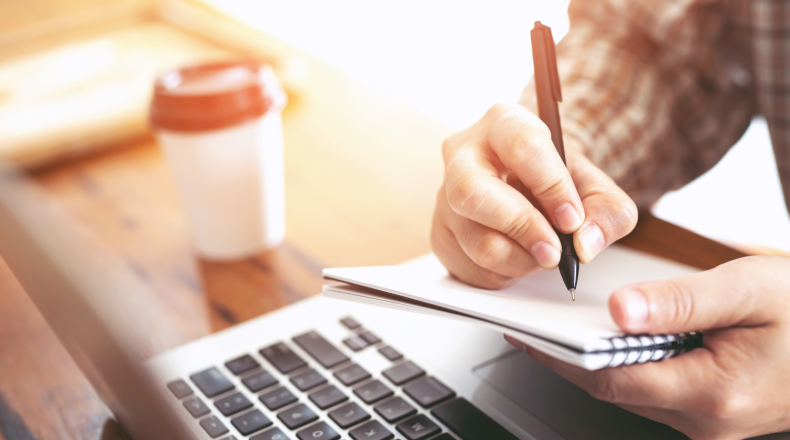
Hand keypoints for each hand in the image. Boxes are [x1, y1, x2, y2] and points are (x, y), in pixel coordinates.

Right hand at [431, 103, 636, 287]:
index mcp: (504, 123)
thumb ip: (608, 212)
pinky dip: (505, 272)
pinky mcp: (441, 232)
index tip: (572, 219)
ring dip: (520, 259)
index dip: (551, 187)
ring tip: (542, 252)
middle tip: (554, 251)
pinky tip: (519, 255)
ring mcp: (445, 194)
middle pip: (473, 193)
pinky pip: (471, 266)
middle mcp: (464, 153)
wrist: (529, 187)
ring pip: (476, 240)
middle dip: (522, 228)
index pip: (522, 147)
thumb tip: (585, 243)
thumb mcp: (596, 187)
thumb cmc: (556, 180)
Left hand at [507, 256, 789, 439]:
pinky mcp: (712, 413)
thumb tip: (619, 311)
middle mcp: (708, 420)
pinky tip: (613, 339)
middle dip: (571, 359)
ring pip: (633, 392)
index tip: (527, 334)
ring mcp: (711, 422)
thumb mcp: (747, 290)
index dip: (561, 357)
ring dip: (597, 362)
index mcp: (713, 393)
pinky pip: (654, 391)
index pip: (610, 380)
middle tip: (534, 326)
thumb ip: (680, 302)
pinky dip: (627, 365)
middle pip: (615, 389)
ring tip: (563, 327)